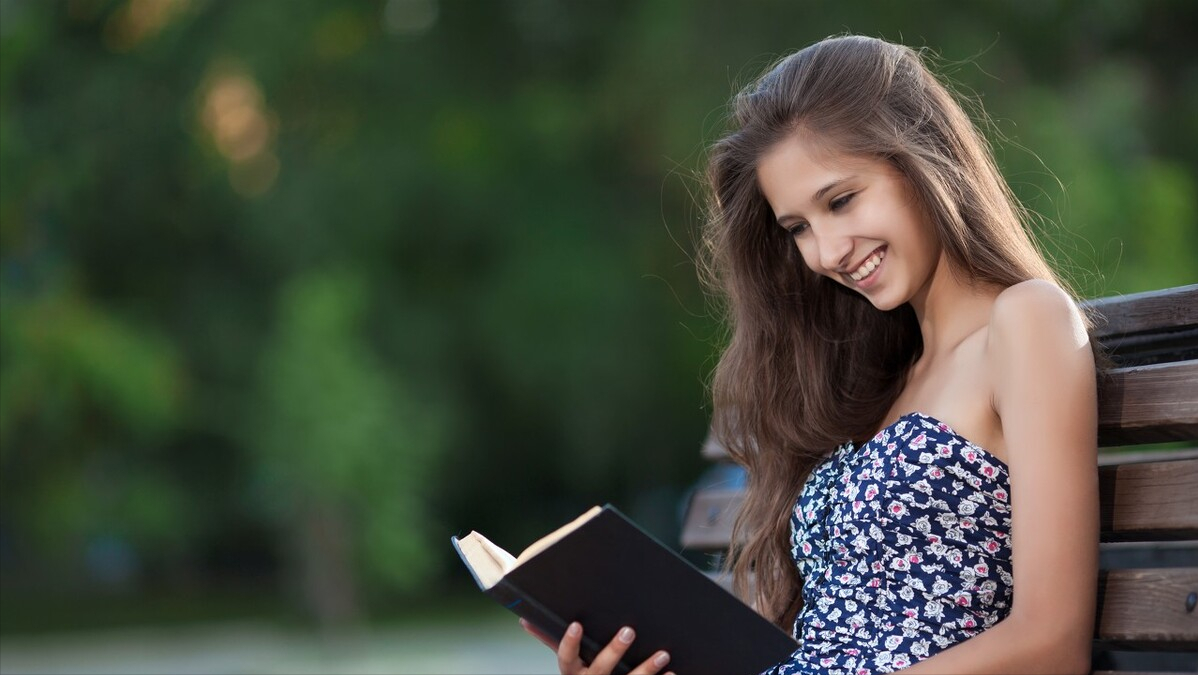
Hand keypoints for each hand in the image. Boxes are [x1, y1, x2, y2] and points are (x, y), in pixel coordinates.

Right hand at [519, 619, 672, 674]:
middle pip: (600, 670)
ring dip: (646, 669)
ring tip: (663, 653)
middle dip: (613, 651)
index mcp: (573, 674)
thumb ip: (551, 641)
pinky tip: (674, 673)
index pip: (566, 660)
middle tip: (628, 630)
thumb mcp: (570, 663)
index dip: (569, 644)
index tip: (575, 624)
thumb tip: (525, 619)